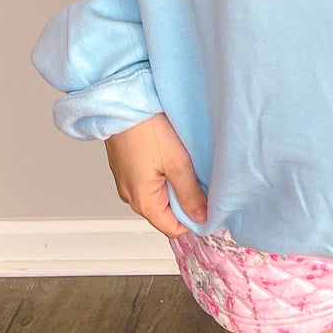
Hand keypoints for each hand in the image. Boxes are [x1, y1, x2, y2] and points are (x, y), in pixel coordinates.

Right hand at [104, 112, 207, 238]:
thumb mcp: (177, 163)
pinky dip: (163, 171)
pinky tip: (169, 153)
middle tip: (197, 175)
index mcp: (142, 202)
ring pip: (159, 193)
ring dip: (175, 182)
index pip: (174, 229)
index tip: (210, 204)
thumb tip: (202, 217)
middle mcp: (131, 196)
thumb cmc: (146, 129)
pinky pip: (150, 179)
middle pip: (167, 212)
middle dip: (185, 198)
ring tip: (182, 161)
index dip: (194, 220)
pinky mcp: (127, 167)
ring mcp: (127, 181)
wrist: (122, 104)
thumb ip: (191, 194)